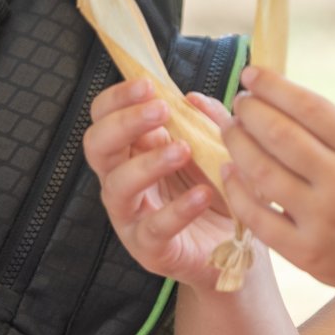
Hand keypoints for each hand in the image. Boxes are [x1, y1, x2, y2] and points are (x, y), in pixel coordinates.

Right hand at [81, 80, 238, 290]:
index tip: (149, 86)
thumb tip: (193, 97)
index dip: (118, 98)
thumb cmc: (217, 192)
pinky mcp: (150, 248)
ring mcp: (131, 216)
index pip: (104, 117)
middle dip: (125, 123)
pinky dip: (179, 210)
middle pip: (98, 146)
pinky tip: (203, 194)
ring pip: (118, 185)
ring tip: (183, 150)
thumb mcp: (216, 150)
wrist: (237, 248)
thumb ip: (208, 122)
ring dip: (148, 163)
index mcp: (131, 151)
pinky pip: (155, 228)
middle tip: (161, 110)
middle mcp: (122, 180)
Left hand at [219, 67, 334, 295]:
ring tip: (230, 130)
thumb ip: (332, 134)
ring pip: (262, 172)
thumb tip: (276, 97)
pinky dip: (236, 190)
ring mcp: (323, 219)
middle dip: (250, 112)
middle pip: (280, 135)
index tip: (251, 74)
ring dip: (237, 145)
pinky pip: (256, 216)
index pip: (310, 107)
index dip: (274, 86)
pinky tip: (229, 171)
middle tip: (239, 103)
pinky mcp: (306, 251)